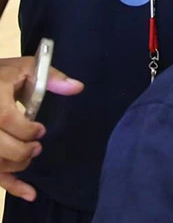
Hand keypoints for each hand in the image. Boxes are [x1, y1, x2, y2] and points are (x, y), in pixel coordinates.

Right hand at [0, 57, 83, 201]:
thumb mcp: (27, 68)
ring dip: (15, 167)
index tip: (40, 130)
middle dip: (21, 151)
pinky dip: (10, 186)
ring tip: (30, 156)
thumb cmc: (4, 75)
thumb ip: (51, 77)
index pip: (5, 119)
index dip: (24, 129)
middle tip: (37, 147)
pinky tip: (30, 193)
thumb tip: (78, 87)